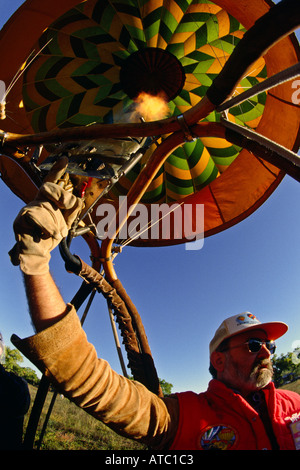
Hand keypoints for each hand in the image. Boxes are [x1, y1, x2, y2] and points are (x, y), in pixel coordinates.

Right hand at [9, 158, 83, 274]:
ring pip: (44, 204)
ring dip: (54, 222)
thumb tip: (78, 200)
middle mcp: (36, 202)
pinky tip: (46, 234)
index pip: (51, 182)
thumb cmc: (50, 237)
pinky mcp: (20, 220)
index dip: (57, 170)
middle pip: (49, 187)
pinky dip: (46, 227)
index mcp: (47, 201)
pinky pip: (36, 216)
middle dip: (61, 197)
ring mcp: (27, 209)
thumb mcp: (66, 222)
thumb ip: (72, 210)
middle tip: (65, 209)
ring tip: (56, 233)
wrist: (38, 255)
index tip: (65, 159)